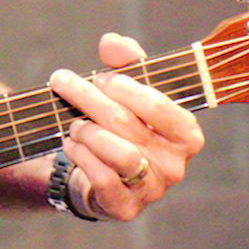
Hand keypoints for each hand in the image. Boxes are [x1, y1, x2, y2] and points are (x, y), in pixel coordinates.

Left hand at [49, 32, 203, 220]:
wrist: (100, 175)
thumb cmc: (121, 127)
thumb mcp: (128, 91)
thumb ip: (126, 63)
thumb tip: (112, 42)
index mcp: (186, 134)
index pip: (159, 105)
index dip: (124, 87)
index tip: (99, 76)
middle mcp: (176, 165)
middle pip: (127, 124)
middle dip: (89, 98)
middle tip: (63, 82)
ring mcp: (153, 189)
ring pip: (118, 153)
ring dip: (86, 131)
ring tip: (72, 122)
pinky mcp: (126, 207)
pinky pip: (102, 178)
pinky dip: (81, 156)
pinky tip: (70, 143)